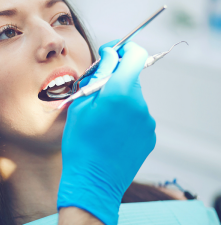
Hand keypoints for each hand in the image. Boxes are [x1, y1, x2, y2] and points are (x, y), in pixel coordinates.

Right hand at [58, 42, 155, 224]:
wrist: (92, 181)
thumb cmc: (80, 142)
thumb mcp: (81, 104)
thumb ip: (100, 76)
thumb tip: (110, 56)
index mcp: (120, 92)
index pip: (136, 55)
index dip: (127, 49)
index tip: (115, 51)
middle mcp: (139, 104)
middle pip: (132, 77)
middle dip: (116, 78)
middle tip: (97, 91)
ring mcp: (147, 121)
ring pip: (134, 96)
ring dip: (120, 98)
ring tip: (103, 118)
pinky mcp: (150, 135)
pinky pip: (138, 114)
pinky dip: (127, 114)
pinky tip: (112, 130)